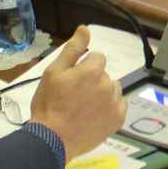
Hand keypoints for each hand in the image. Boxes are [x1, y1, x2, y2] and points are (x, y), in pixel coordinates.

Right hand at [27, 26, 125, 160]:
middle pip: (104, 74)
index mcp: (93, 71)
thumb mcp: (53, 73)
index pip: (97, 58)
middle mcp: (108, 84)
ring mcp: (115, 102)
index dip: (83, 67)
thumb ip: (72, 49)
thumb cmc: (49, 104)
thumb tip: (85, 28)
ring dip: (102, 93)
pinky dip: (109, 108)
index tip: (72, 81)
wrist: (52, 140)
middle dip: (93, 81)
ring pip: (112, 89)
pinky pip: (119, 105)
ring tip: (83, 108)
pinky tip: (94, 116)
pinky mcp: (118, 118)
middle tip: (75, 97)